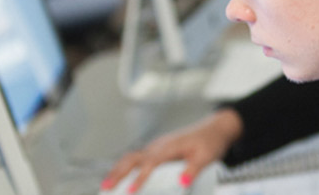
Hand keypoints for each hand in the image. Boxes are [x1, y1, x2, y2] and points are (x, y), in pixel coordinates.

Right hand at [101, 109, 242, 192]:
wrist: (214, 129)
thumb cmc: (209, 142)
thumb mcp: (206, 157)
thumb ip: (193, 170)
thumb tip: (182, 182)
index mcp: (168, 147)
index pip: (149, 164)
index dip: (139, 179)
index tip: (130, 192)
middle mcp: (158, 146)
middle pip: (131, 159)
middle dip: (116, 174)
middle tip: (105, 189)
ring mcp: (156, 148)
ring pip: (131, 158)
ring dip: (117, 171)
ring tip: (106, 186)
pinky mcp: (157, 151)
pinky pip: (138, 160)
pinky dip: (126, 169)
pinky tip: (122, 180)